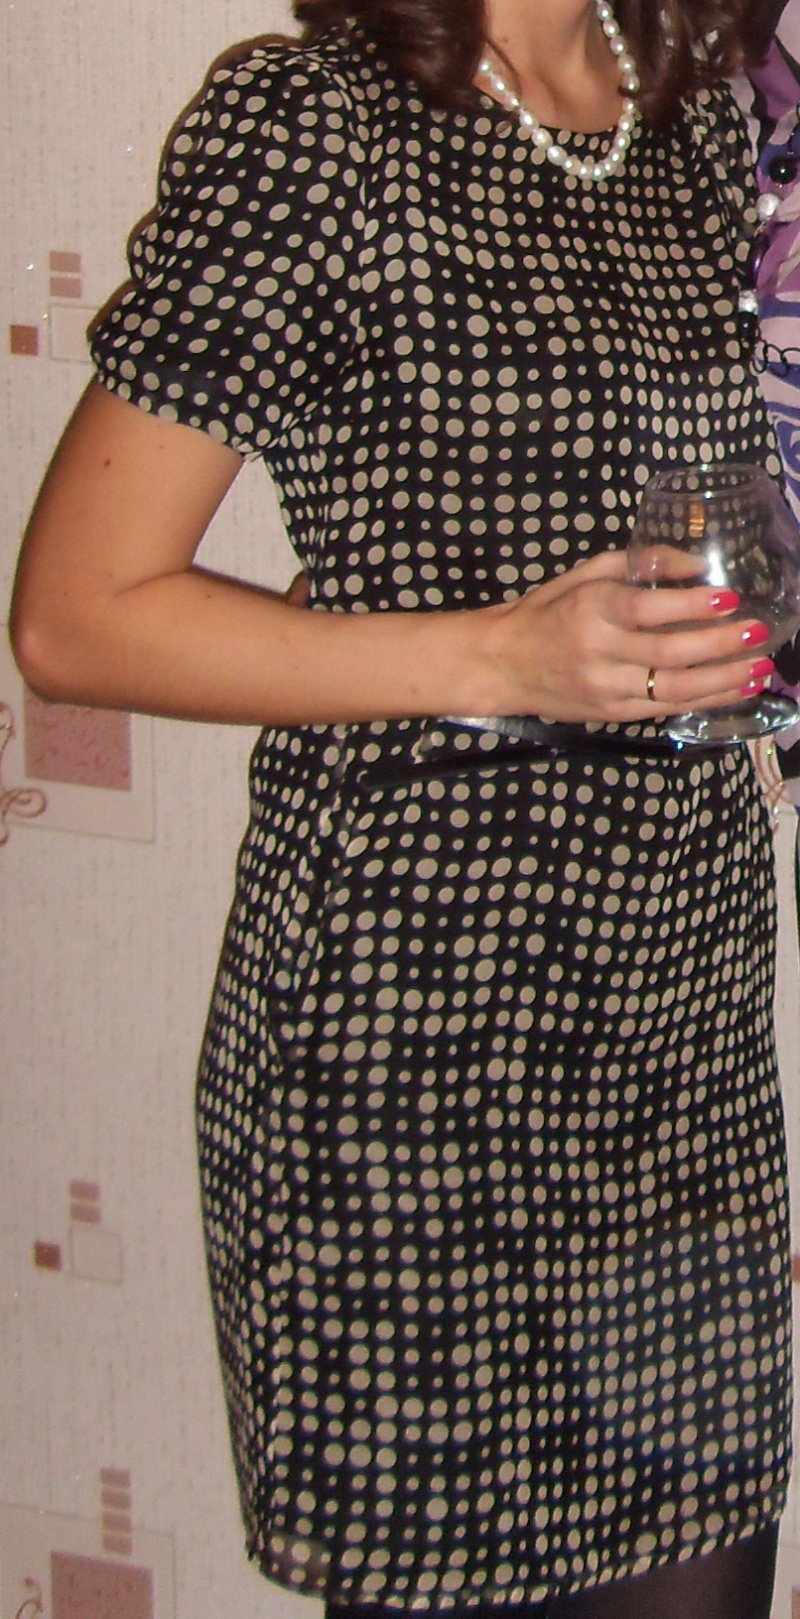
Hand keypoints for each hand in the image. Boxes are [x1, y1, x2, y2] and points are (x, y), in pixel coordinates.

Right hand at [477, 550, 772, 723]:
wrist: (502, 665)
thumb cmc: (546, 613)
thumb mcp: (585, 574)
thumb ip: (640, 564)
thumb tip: (696, 563)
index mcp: (590, 609)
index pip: (646, 610)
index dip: (690, 606)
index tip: (728, 597)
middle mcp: (598, 652)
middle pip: (668, 653)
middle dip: (719, 645)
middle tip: (757, 632)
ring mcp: (606, 688)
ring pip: (674, 689)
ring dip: (724, 680)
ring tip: (760, 667)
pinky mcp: (613, 714)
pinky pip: (667, 709)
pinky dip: (708, 700)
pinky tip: (737, 689)